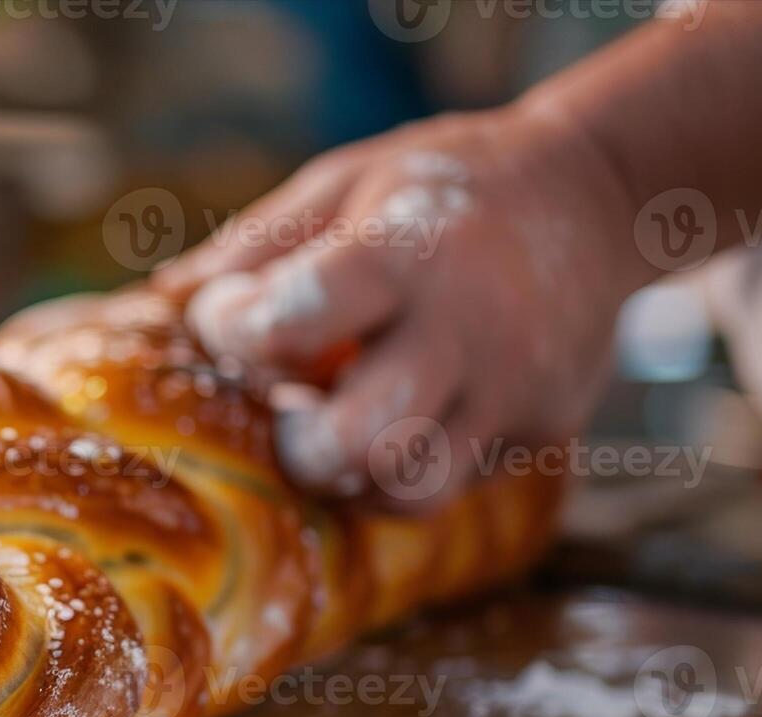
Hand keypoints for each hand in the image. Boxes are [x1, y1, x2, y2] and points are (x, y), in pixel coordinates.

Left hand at [151, 105, 647, 510]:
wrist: (595, 195)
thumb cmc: (446, 188)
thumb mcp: (347, 181)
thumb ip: (255, 246)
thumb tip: (166, 302)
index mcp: (406, 251)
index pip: (293, 318)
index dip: (234, 330)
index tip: (227, 318)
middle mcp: (466, 330)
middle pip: (358, 440)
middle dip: (294, 443)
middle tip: (283, 410)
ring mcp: (512, 390)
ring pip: (408, 489)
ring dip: (347, 474)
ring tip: (331, 422)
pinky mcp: (541, 430)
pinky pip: (452, 481)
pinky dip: (399, 469)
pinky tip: (389, 418)